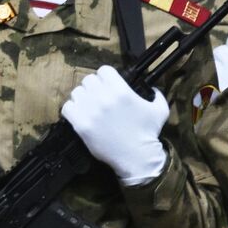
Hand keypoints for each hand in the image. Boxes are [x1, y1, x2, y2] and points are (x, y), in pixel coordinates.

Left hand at [61, 66, 168, 185]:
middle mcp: (104, 97)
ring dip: (82, 97)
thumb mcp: (160, 110)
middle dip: (93, 87)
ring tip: (88, 106)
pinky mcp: (81, 124)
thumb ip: (156, 94)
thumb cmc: (148, 133)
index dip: (106, 77)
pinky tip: (79, 114)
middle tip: (97, 96)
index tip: (107, 84)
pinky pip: (67, 108)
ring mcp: (90, 111)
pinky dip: (72, 109)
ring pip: (76, 92)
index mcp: (121, 91)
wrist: (136, 157)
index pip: (104, 70)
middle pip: (88, 80)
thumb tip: (151, 87)